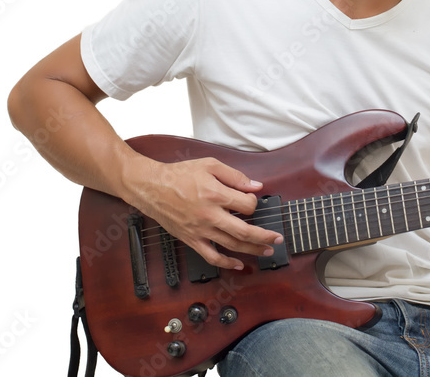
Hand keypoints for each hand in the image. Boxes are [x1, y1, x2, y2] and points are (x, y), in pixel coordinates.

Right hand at [125, 156, 282, 270]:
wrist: (151, 187)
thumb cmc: (179, 175)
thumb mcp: (209, 165)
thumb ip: (235, 176)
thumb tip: (256, 185)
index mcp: (215, 194)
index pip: (247, 205)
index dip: (254, 202)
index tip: (252, 200)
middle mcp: (210, 215)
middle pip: (244, 231)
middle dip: (265, 236)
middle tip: (278, 239)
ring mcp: (200, 230)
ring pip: (231, 245)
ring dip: (252, 250)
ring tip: (266, 251)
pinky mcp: (191, 239)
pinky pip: (211, 256)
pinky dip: (226, 263)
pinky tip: (238, 264)